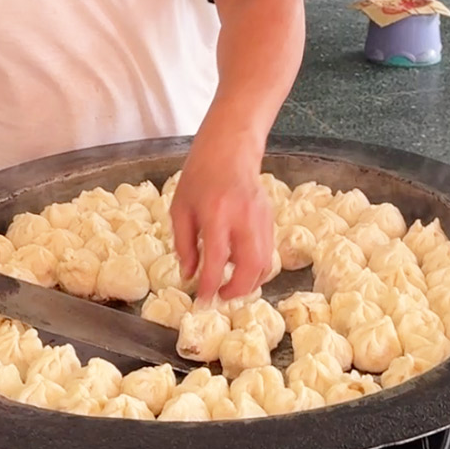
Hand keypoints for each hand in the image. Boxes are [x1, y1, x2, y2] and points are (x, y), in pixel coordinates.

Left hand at [171, 125, 273, 302]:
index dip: (210, 284)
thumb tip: (189, 274)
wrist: (230, 149)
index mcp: (216, 213)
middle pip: (251, 267)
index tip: (203, 299)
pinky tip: (239, 267)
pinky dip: (255, 267)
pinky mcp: (270, 220)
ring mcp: (261, 219)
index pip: (218, 259)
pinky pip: (267, 252)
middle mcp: (243, 218)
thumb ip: (183, 244)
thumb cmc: (200, 176)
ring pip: (265, 264)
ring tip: (231, 287)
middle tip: (220, 296)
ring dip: (249, 283)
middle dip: (237, 290)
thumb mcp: (180, 208)